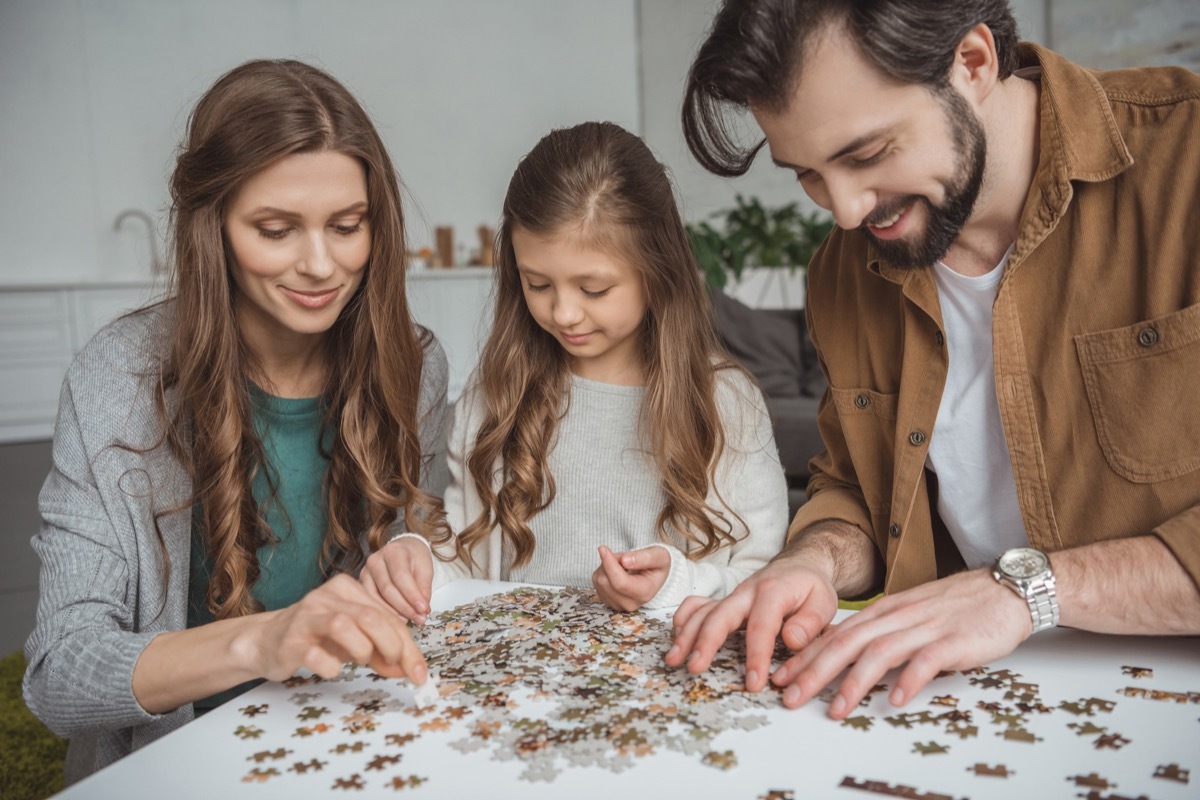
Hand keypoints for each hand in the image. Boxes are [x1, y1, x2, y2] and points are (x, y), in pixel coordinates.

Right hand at [249, 574, 427, 683]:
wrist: (267, 641)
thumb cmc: (316, 638)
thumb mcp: (355, 639)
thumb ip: (382, 651)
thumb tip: (412, 670)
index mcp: (348, 589)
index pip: (388, 616)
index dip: (409, 646)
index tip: (420, 672)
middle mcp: (327, 596)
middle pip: (371, 617)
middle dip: (392, 647)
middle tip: (396, 667)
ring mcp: (307, 617)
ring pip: (344, 626)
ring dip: (362, 650)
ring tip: (361, 662)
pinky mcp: (290, 640)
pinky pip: (316, 655)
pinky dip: (331, 667)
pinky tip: (331, 668)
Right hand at [360, 536, 434, 623]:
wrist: (404, 551)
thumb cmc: (414, 558)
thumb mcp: (426, 569)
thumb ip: (424, 589)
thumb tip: (422, 610)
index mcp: (394, 551)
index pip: (401, 576)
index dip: (412, 595)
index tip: (423, 609)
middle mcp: (376, 560)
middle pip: (387, 589)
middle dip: (405, 607)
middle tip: (419, 618)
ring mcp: (365, 572)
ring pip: (376, 598)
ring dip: (394, 613)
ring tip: (410, 620)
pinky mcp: (361, 584)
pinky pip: (370, 602)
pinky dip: (384, 612)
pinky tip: (396, 618)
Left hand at [592, 545, 670, 611]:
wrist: (654, 575)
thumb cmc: (657, 565)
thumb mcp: (659, 556)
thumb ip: (645, 557)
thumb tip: (625, 561)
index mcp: (645, 593)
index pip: (620, 583)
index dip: (609, 564)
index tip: (603, 549)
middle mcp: (630, 603)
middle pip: (606, 582)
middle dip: (609, 562)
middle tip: (623, 556)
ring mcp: (618, 604)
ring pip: (599, 581)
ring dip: (605, 566)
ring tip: (622, 564)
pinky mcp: (608, 601)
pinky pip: (596, 583)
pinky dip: (603, 572)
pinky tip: (615, 571)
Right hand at [665, 555, 837, 692]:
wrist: (799, 566)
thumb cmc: (810, 588)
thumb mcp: (824, 601)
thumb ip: (810, 622)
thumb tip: (790, 640)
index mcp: (773, 592)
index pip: (761, 626)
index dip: (756, 655)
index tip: (753, 683)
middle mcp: (747, 592)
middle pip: (720, 615)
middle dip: (705, 642)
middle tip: (695, 668)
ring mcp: (732, 596)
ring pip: (703, 612)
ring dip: (686, 634)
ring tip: (674, 659)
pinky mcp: (724, 601)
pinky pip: (698, 605)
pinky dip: (684, 619)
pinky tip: (676, 638)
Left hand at [770, 568, 1030, 716]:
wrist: (1004, 590)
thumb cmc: (956, 608)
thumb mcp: (909, 614)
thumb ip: (882, 632)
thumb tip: (848, 656)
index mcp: (885, 611)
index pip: (837, 634)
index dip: (806, 656)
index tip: (781, 676)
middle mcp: (898, 617)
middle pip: (848, 643)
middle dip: (815, 671)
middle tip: (790, 696)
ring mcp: (925, 628)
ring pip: (880, 653)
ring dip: (854, 682)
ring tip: (835, 708)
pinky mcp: (954, 641)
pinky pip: (927, 661)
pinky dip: (909, 680)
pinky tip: (896, 700)